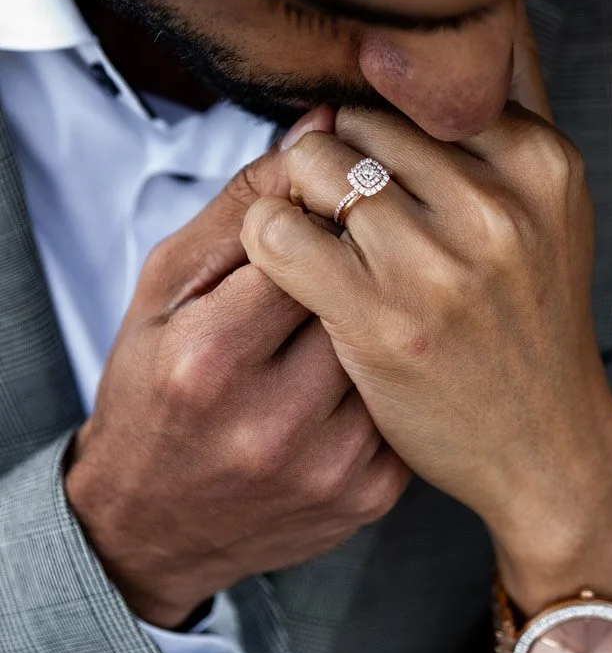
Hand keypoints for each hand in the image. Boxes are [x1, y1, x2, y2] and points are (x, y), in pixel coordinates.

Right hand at [66, 115, 408, 627]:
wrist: (157, 525)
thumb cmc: (157, 388)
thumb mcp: (168, 290)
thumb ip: (245, 206)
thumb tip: (324, 127)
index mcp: (211, 356)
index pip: (305, 239)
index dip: (330, 202)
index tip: (335, 194)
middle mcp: (274, 419)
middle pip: (364, 287)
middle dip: (370, 249)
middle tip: (368, 238)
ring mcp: (332, 463)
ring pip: (400, 338)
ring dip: (398, 301)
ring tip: (380, 291)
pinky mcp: (373, 492)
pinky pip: (413, 395)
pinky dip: (407, 364)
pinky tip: (389, 352)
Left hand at [241, 100, 611, 574]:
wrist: (547, 446)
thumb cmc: (530, 320)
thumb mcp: (548, 209)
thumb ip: (503, 120)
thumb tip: (463, 23)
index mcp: (542, 163)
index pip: (419, 89)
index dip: (381, 125)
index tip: (381, 170)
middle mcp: (499, 206)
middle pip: (360, 119)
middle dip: (338, 156)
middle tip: (347, 212)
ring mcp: (442, 265)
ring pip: (313, 163)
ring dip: (300, 196)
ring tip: (324, 238)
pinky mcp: (383, 321)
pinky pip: (278, 230)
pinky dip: (268, 237)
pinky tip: (292, 267)